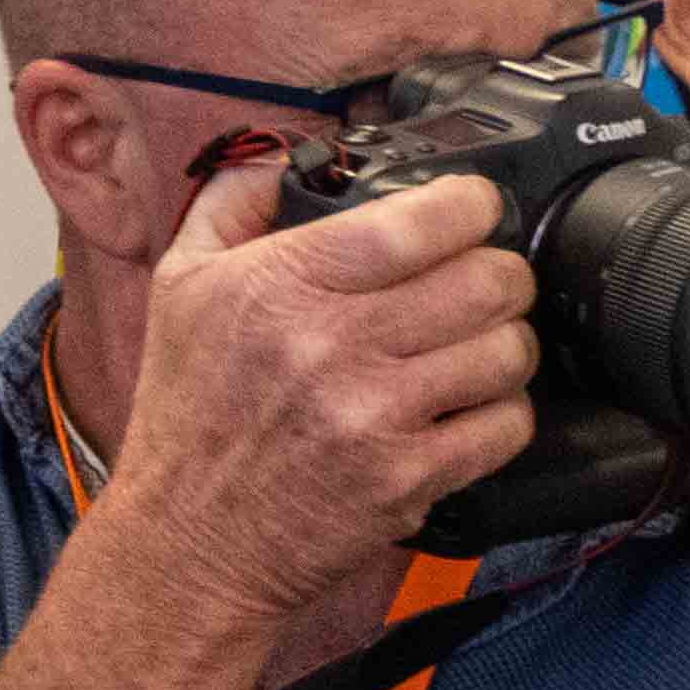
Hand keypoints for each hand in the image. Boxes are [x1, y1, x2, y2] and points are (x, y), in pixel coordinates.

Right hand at [87, 148, 538, 639]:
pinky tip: (472, 408)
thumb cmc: (189, 411)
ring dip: (508, 345)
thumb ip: (230, 204)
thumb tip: (282, 154)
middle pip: (486, 283)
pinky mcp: (408, 478)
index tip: (476, 208)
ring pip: (507, 352)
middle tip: (487, 284)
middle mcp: (329, 343)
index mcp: (278, 283)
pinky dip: (504, 413)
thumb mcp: (180, 285)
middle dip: (503, 277)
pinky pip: (505, 427)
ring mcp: (374, 415)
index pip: (418, 222)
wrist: (189, 536)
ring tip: (479, 346)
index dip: (473, 205)